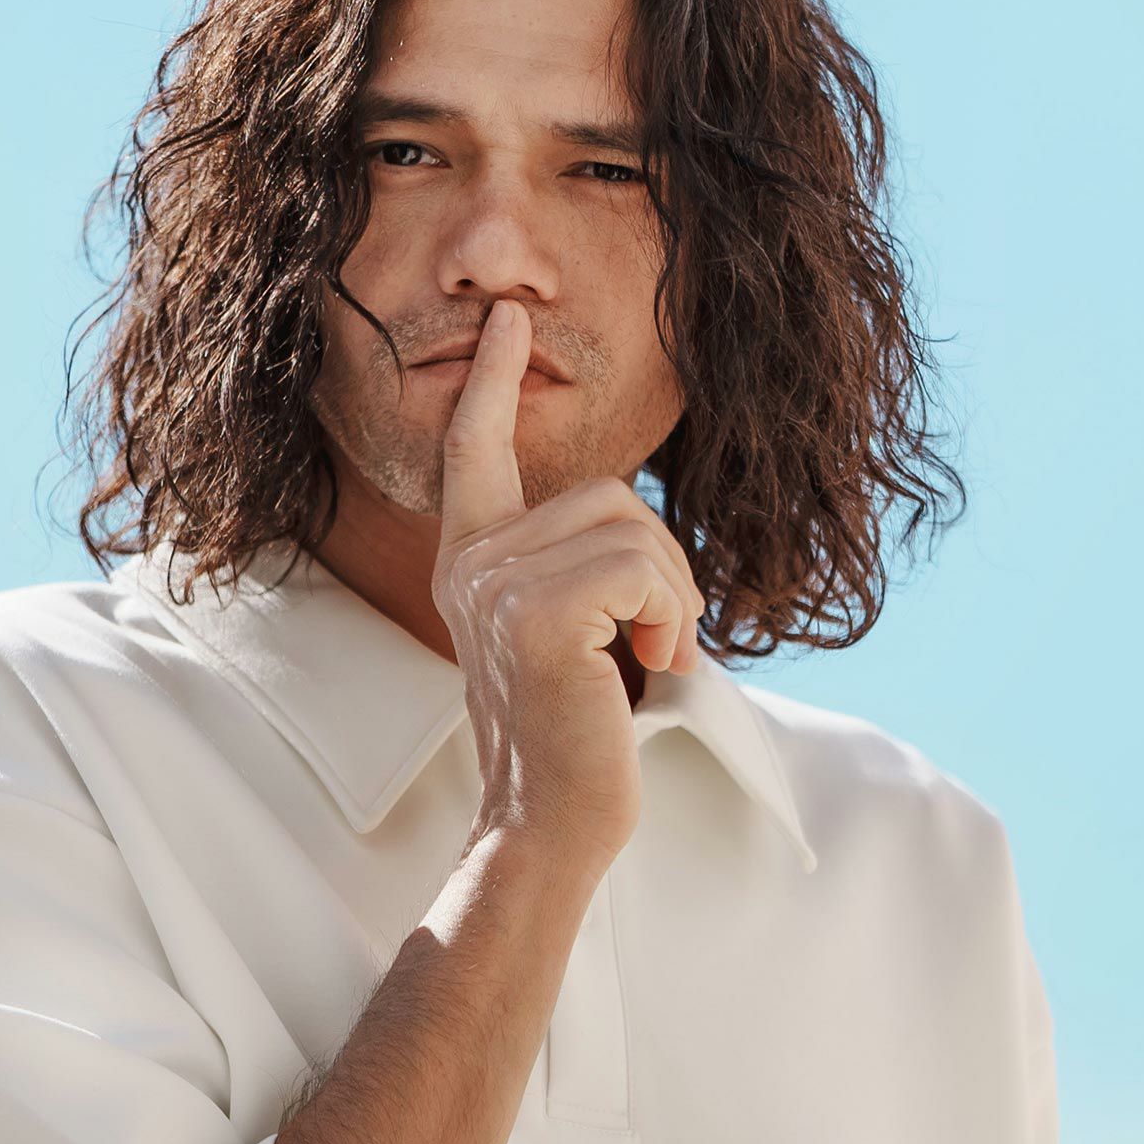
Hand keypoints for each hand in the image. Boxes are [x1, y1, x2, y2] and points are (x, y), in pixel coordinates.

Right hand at [431, 298, 705, 868]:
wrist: (551, 822)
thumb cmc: (575, 736)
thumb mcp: (568, 635)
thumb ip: (574, 568)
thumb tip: (629, 522)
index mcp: (473, 562)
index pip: (476, 453)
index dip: (494, 385)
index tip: (511, 321)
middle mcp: (471, 563)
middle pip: (607, 495)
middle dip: (661, 568)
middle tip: (653, 643)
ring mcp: (494, 584)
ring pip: (632, 530)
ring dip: (672, 599)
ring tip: (651, 662)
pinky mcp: (535, 612)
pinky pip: (641, 570)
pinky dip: (671, 618)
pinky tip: (651, 670)